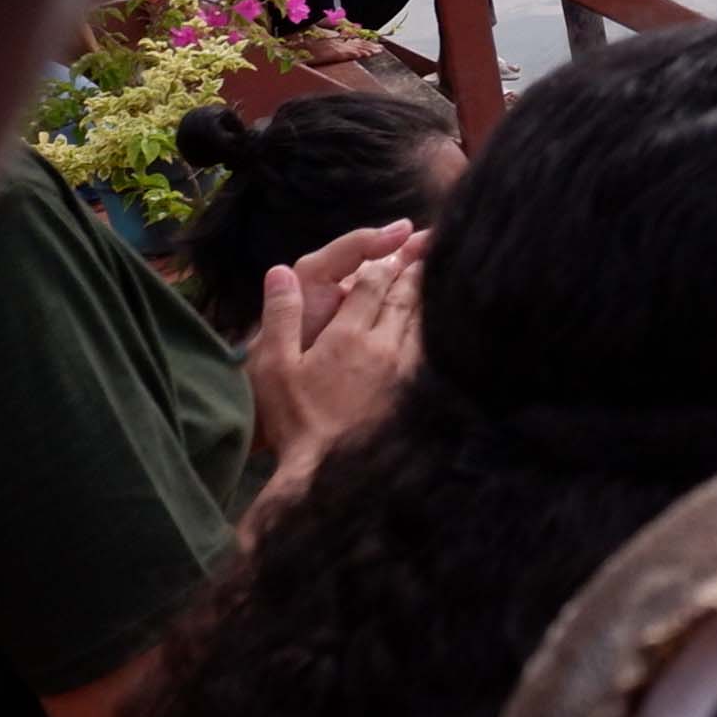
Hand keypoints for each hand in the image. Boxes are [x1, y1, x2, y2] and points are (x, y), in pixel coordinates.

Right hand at [240, 223, 424, 517]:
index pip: (371, 286)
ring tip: (437, 274)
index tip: (394, 245)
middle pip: (403, 297)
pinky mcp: (412, 392)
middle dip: (413, 270)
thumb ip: (281, 315)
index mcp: (347, 335)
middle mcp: (381, 346)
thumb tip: (280, 271)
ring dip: (426, 295)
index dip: (382, 262)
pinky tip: (442, 325)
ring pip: (420, 320)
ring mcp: (402, 370)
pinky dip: (434, 329)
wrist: (328, 470)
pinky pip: (428, 349)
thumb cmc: (296, 419)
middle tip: (429, 246)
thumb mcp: (275, 365)